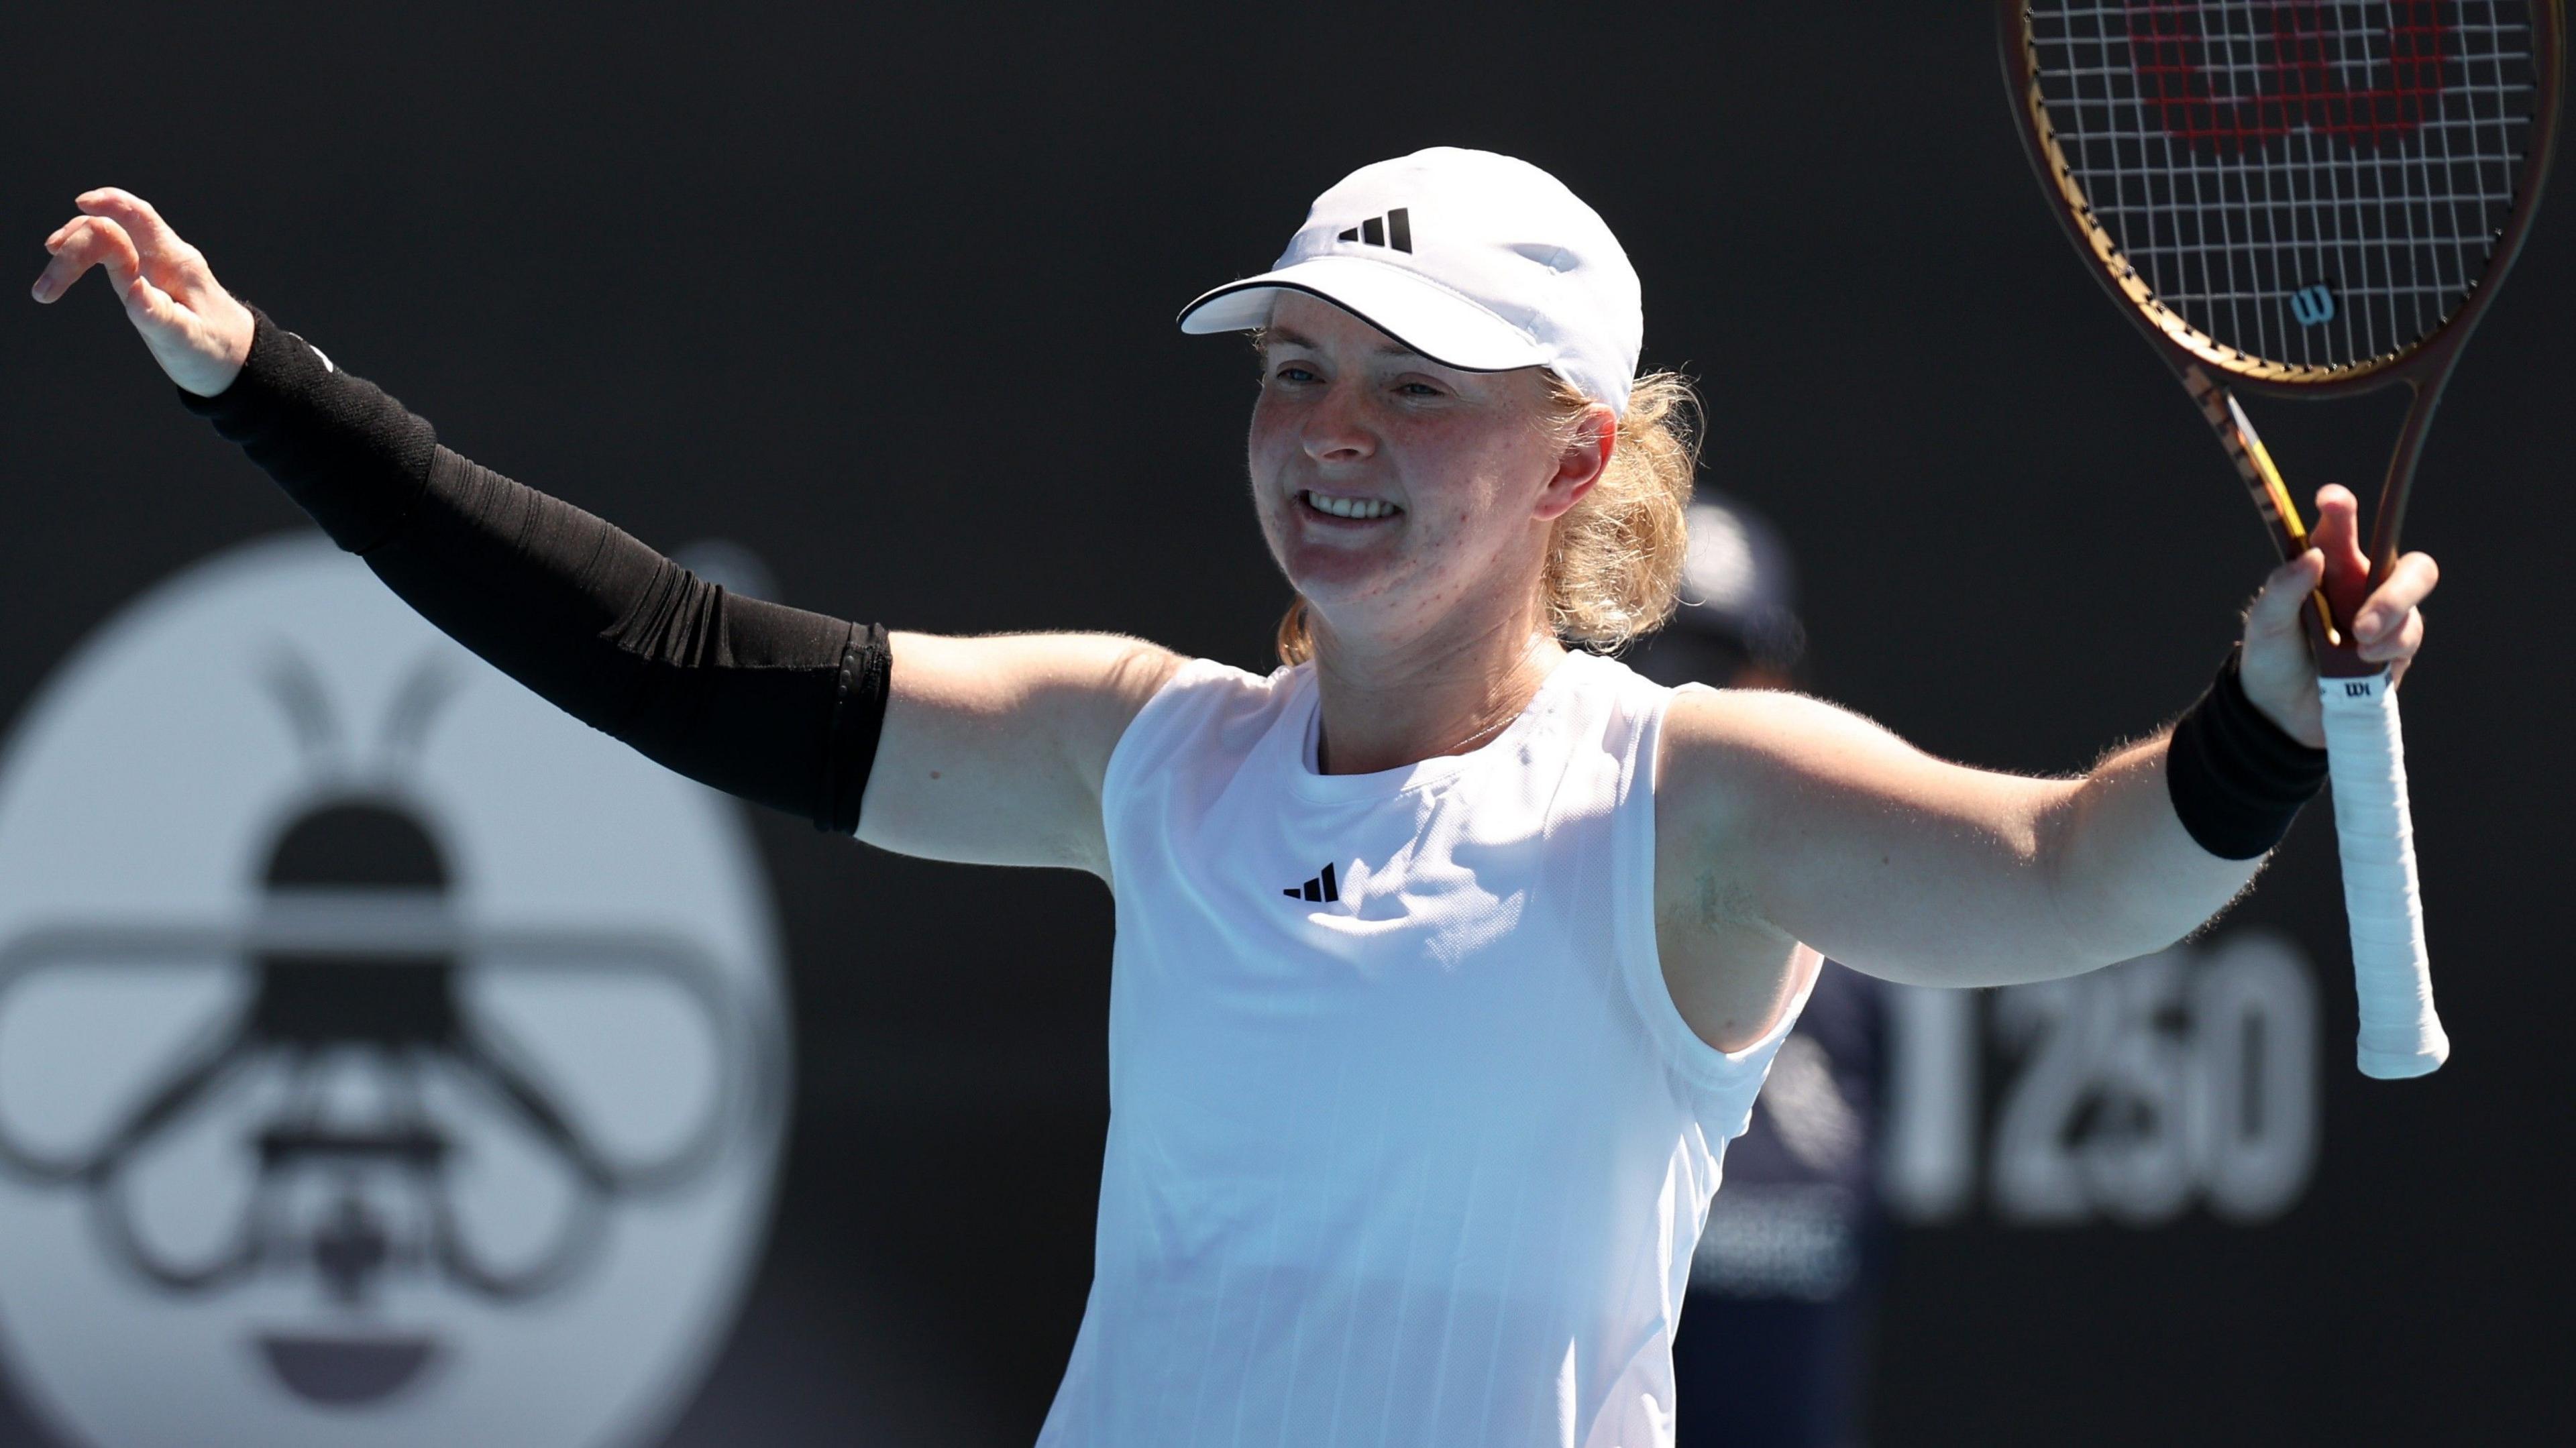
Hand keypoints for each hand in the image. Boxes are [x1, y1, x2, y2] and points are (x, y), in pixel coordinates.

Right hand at [29, 188, 254, 397]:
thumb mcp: (187, 341)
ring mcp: (153, 265)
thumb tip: (131, 291)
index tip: (82, 203)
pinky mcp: (145, 276)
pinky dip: (81, 259)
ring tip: (45, 290)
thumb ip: (159, 316)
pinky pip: (110, 254)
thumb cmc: (214, 351)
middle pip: (110, 230)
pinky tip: (61, 275)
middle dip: (72, 248)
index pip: (141, 218)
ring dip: (71, 256)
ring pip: (105, 240)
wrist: (236, 359)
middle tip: (45, 291)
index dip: (112, 202)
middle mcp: (163, 258)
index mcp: (176, 265)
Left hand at [2239, 483, 2437, 746]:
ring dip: (2388, 619)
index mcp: (2328, 567)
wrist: (2281, 711)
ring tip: (2356, 644)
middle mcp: (2363, 585)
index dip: (2341, 508)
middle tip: (2364, 619)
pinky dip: (2387, 645)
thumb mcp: (2265, 624)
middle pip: (2410, 564)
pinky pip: (2409, 634)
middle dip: (2398, 586)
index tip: (2330, 500)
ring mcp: (2385, 615)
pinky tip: (2363, 659)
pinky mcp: (2396, 646)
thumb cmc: (2272, 656)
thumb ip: (2283, 589)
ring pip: (2415, 600)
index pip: (2341, 528)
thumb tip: (2311, 557)